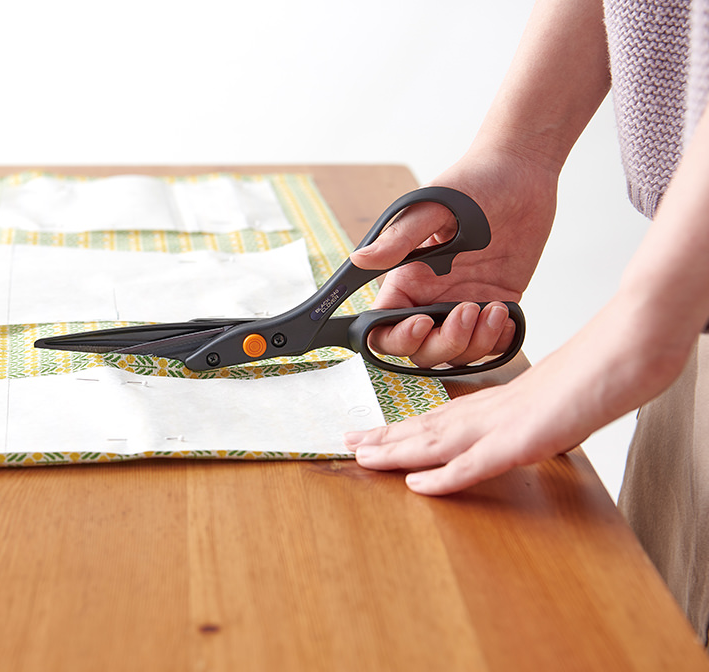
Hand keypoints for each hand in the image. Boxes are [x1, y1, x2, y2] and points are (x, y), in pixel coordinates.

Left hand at [344, 298, 684, 494]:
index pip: (431, 420)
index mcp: (488, 406)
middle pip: (423, 430)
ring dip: (396, 454)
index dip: (396, 429)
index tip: (366, 436)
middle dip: (382, 440)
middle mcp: (486, 415)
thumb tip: (504, 434)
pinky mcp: (521, 442)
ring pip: (435, 444)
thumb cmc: (585, 379)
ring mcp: (501, 428)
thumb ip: (515, 421)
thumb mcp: (539, 405)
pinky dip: (445, 477)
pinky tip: (417, 486)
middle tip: (345, 444)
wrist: (619, 356)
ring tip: (362, 458)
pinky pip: (476, 464)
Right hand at [350, 147, 557, 366]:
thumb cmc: (472, 183)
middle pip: (423, 350)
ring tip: (494, 309)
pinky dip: (500, 341)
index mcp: (407, 279)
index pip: (385, 326)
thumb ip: (398, 240)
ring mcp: (463, 303)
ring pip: (457, 353)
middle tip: (468, 311)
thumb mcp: (432, 208)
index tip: (423, 321)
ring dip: (475, 343)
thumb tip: (359, 260)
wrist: (521, 173)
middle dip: (445, 344)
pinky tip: (506, 313)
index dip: (399, 337)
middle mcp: (432, 297)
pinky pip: (492, 344)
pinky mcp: (495, 304)